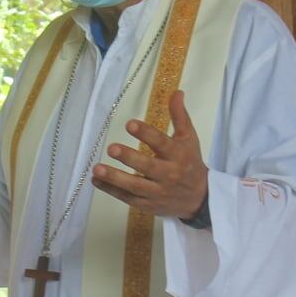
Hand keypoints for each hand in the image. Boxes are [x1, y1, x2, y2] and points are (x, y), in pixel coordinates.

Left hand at [94, 89, 210, 219]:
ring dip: (115, 178)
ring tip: (97, 169)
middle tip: (111, 148)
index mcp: (178, 155)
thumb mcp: (189, 138)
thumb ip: (180, 116)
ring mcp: (157, 191)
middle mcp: (168, 174)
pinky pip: (127, 197)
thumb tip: (176, 92)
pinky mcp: (147, 204)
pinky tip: (96, 180)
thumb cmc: (190, 162)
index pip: (161, 143)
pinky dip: (111, 190)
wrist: (199, 198)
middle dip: (129, 158)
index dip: (146, 134)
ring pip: (135, 185)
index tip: (129, 124)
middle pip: (148, 166)